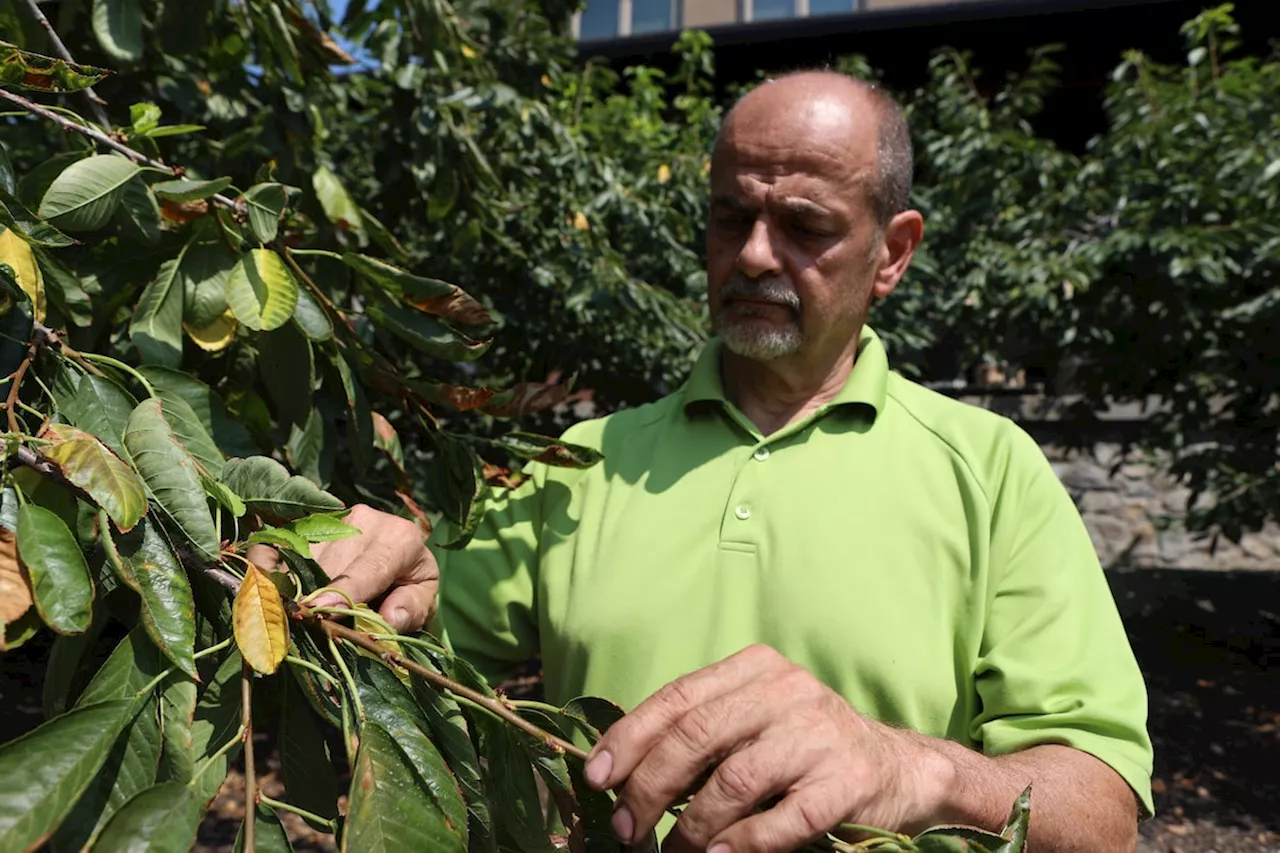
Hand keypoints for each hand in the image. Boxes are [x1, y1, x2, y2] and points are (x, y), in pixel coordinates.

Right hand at [245, 504, 438, 632]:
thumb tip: (390, 619)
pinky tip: (269, 591)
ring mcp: (333, 518)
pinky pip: (277, 546)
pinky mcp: (307, 522)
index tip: (321, 609)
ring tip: (286, 616)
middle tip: (302, 629)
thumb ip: (411, 608)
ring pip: (302, 559)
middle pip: (330, 567)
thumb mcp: (423, 597)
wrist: (400, 554)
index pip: (369, 569)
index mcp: (401, 539)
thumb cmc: (410, 581)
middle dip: (315, 599)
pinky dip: (267, 570)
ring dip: (292, 589)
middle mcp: (365, 520)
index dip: (344, 592)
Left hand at [581, 644, 954, 852]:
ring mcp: (820, 733)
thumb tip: (618, 772)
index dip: (630, 738)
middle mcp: (787, 690)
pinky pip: (785, 819)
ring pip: (735, 780)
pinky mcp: (847, 779)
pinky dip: (745, 844)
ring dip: (692, 826)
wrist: (900, 769)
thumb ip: (700, 733)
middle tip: (626, 829)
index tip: (595, 777)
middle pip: (698, 736)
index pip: (678, 698)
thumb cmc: (803, 747)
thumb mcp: (753, 720)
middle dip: (649, 787)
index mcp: (756, 668)